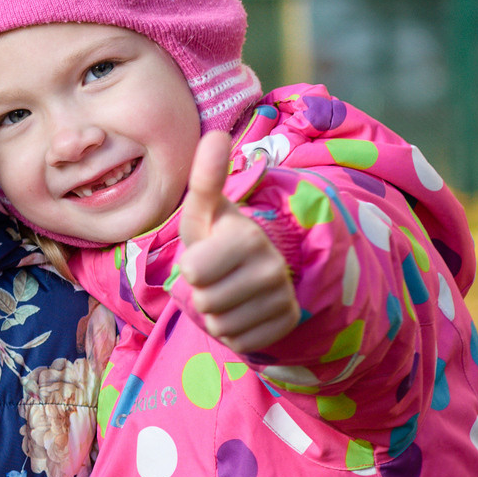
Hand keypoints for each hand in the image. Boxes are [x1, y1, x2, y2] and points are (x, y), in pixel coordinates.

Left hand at [179, 131, 297, 353]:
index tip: (205, 252)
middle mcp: (271, 267)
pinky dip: (234, 332)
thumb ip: (206, 178)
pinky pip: (239, 342)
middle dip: (200, 293)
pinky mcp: (287, 323)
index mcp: (247, 236)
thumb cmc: (218, 237)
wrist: (255, 268)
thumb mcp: (205, 212)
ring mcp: (283, 297)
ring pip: (221, 326)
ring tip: (228, 291)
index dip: (190, 267)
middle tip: (216, 276)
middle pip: (204, 302)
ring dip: (216, 313)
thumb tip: (215, 134)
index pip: (192, 271)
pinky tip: (243, 310)